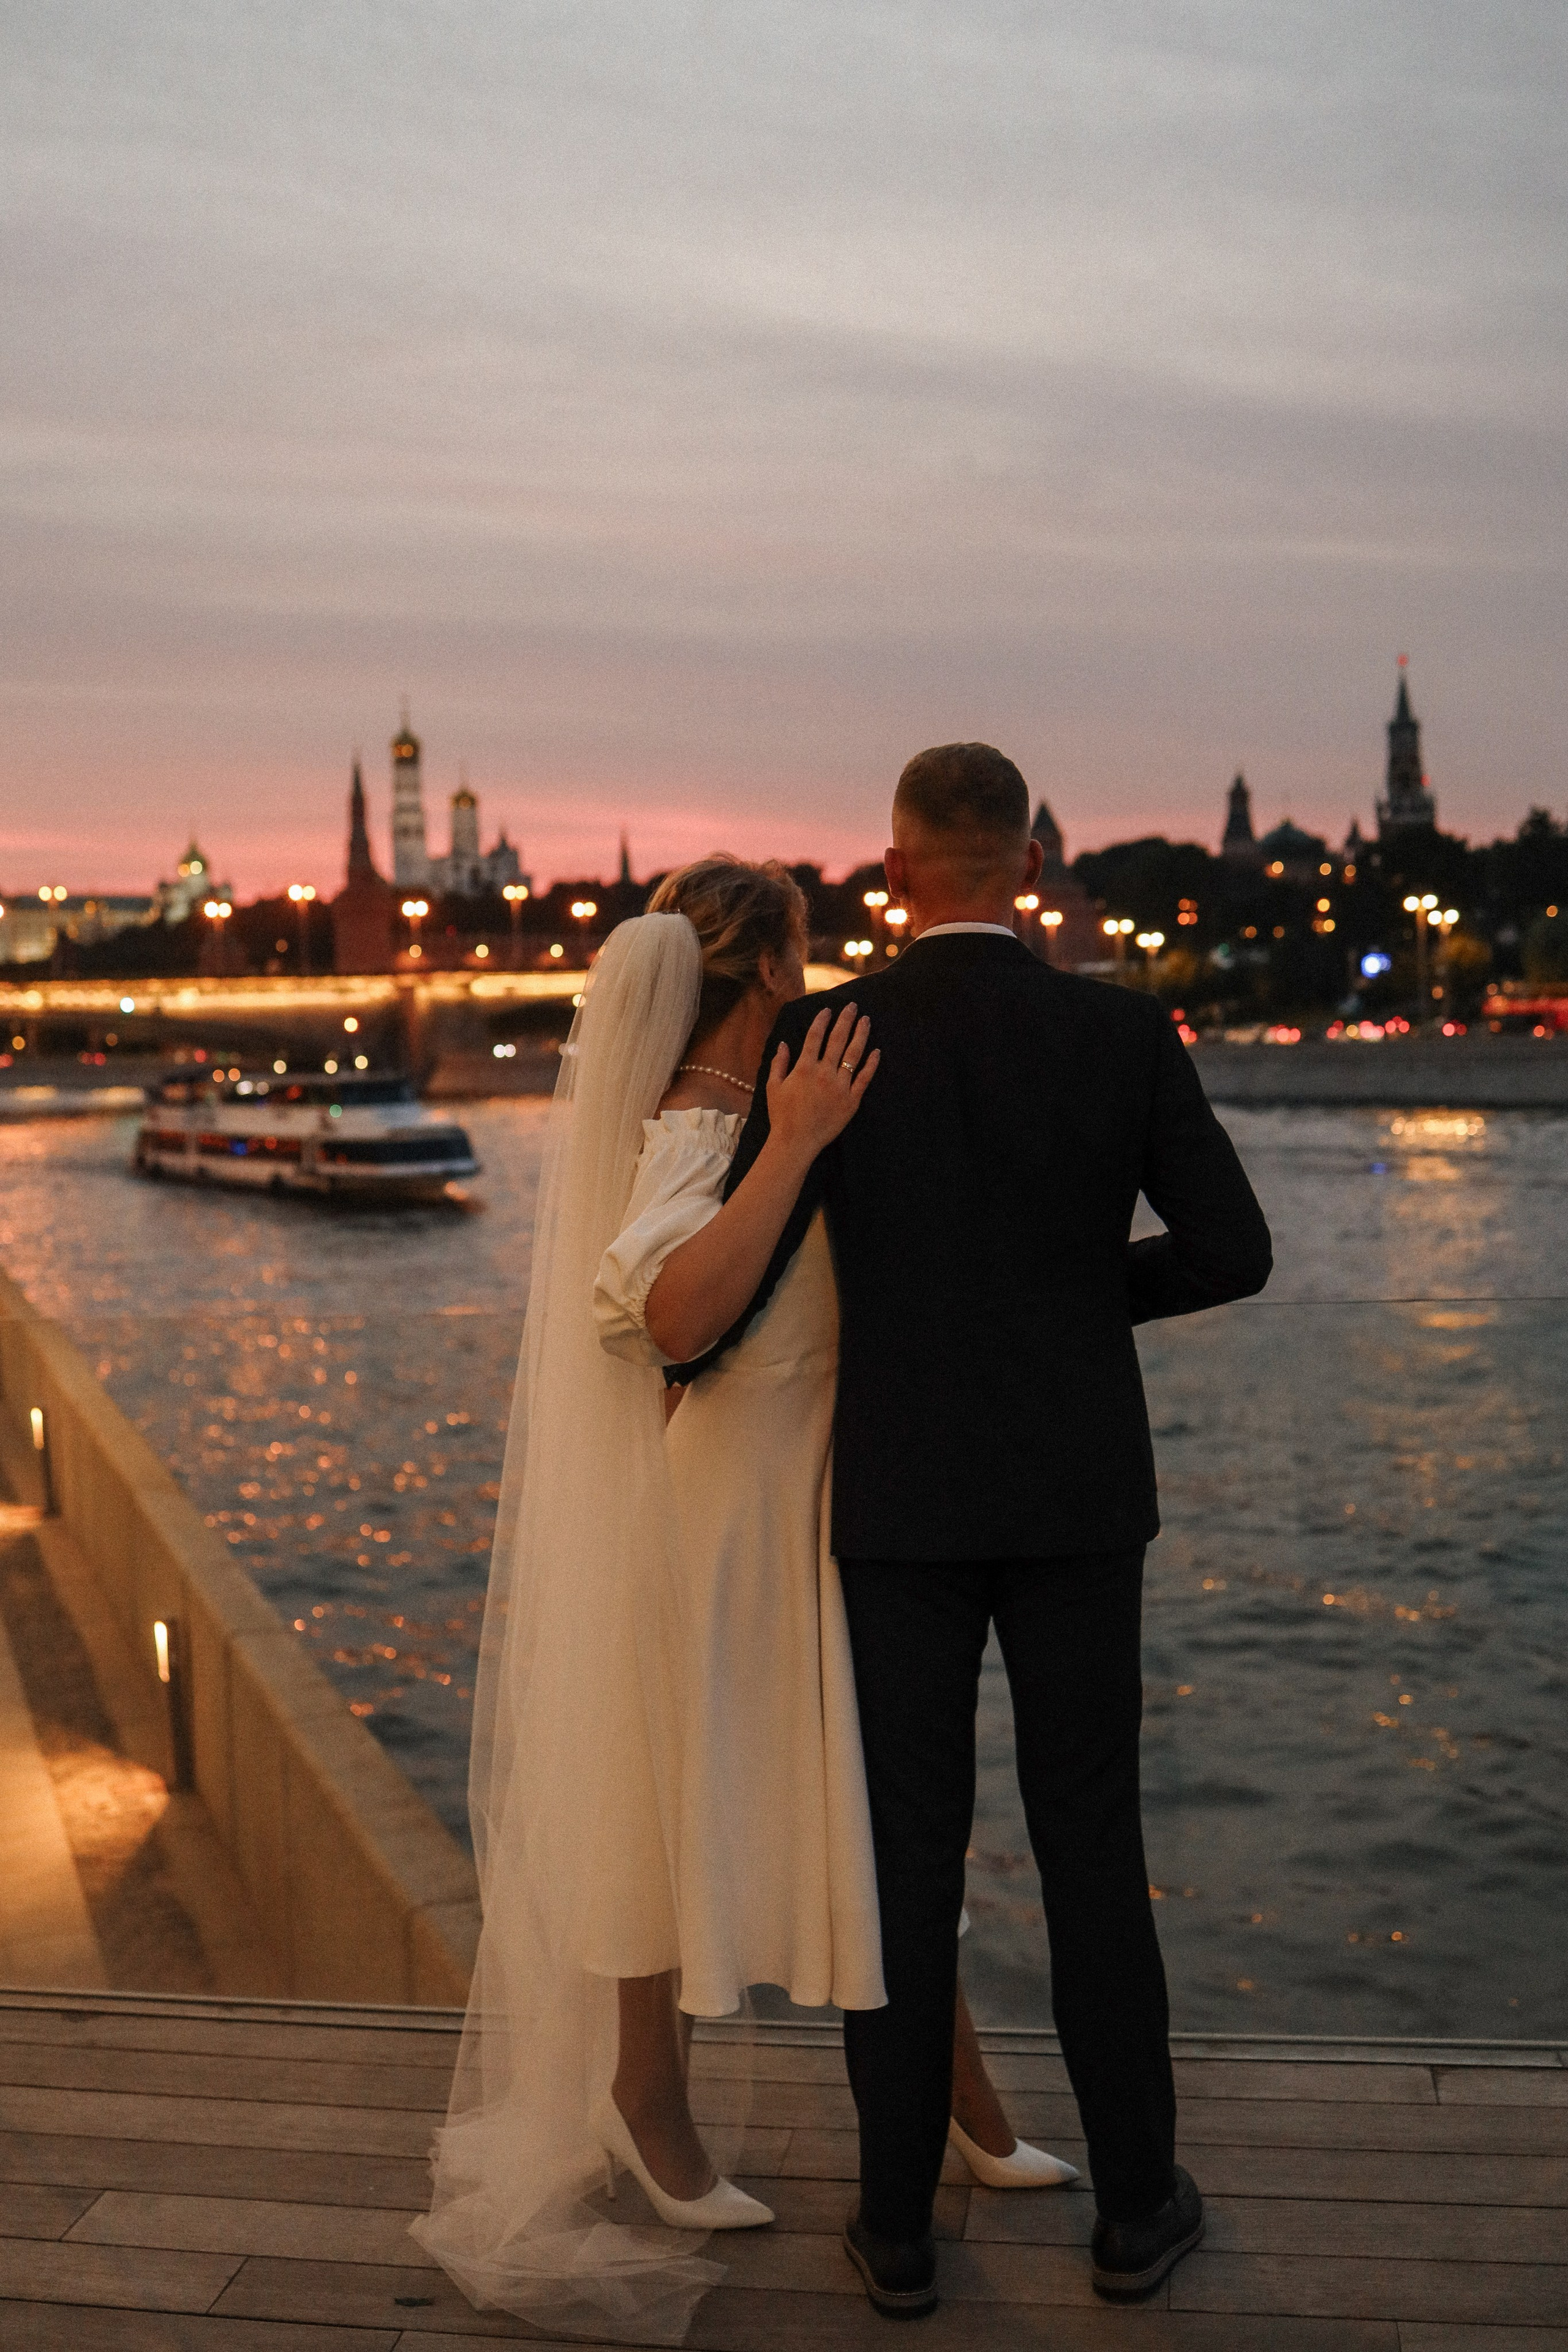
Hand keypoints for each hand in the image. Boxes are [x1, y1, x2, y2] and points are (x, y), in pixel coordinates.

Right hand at [765, 1003, 878, 1161]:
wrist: (796, 1141)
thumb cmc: (782, 1115)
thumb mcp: (773, 1086)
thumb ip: (779, 1063)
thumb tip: (783, 1044)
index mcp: (804, 1068)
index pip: (815, 1036)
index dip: (822, 1020)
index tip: (828, 1009)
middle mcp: (824, 1073)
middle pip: (838, 1039)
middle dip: (845, 1020)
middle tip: (853, 1006)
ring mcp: (840, 1086)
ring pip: (854, 1054)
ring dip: (861, 1035)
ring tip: (866, 1021)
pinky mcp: (852, 1100)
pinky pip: (864, 1078)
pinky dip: (872, 1064)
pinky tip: (877, 1051)